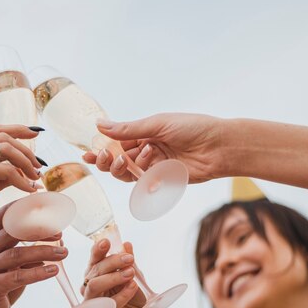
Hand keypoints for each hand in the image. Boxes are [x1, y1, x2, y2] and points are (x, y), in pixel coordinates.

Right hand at [0, 124, 43, 235]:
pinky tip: (30, 189)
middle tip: (40, 163)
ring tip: (36, 176)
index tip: (35, 133)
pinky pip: (8, 170)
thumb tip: (29, 166)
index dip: (17, 129)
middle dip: (26, 149)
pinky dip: (22, 180)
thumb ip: (3, 168)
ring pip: (7, 149)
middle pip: (3, 136)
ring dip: (26, 162)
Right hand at [0, 204, 67, 307]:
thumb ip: (31, 252)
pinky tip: (53, 271)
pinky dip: (38, 273)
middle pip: (12, 232)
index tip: (41, 204)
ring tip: (63, 253)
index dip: (20, 207)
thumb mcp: (15, 266)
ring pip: (18, 254)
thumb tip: (58, 241)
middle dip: (39, 230)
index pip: (1, 217)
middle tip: (60, 232)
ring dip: (44, 252)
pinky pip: (18, 276)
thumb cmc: (1, 286)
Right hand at [81, 240, 155, 307]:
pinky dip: (121, 295)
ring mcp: (92, 304)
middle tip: (129, 259)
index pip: (94, 260)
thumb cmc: (137, 300)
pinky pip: (105, 304)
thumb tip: (126, 244)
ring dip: (113, 277)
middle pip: (94, 270)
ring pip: (94, 285)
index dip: (97, 250)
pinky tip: (133, 288)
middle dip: (112, 262)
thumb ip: (129, 262)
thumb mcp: (136, 277)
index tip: (107, 242)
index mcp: (98, 276)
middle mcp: (91, 288)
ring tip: (131, 274)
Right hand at [83, 113, 223, 183]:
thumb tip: (99, 125)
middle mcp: (147, 150)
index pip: (116, 143)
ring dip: (123, 168)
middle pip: (118, 161)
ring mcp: (155, 166)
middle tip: (106, 158)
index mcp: (144, 134)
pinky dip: (141, 177)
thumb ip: (128, 129)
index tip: (86, 153)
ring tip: (128, 159)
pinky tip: (148, 164)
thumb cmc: (193, 128)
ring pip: (128, 174)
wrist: (220, 146)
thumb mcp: (157, 124)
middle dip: (108, 161)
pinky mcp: (164, 180)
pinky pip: (144, 183)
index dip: (101, 149)